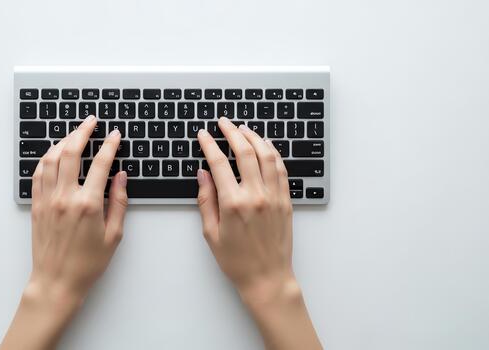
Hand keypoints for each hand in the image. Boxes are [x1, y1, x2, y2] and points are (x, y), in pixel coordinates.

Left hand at [1, 116, 127, 349]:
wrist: (56, 282)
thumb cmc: (87, 264)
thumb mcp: (113, 235)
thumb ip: (118, 201)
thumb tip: (121, 176)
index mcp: (88, 204)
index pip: (101, 164)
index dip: (110, 145)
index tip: (114, 135)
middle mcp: (65, 197)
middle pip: (71, 152)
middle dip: (83, 132)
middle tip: (91, 122)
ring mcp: (48, 200)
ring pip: (51, 158)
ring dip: (63, 141)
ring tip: (74, 134)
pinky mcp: (37, 205)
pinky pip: (38, 173)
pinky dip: (47, 158)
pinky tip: (54, 154)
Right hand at [196, 117, 320, 349]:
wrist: (267, 278)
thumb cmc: (237, 261)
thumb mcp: (211, 233)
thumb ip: (206, 200)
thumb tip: (203, 174)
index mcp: (233, 204)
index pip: (219, 163)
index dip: (209, 144)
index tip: (203, 135)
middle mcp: (256, 196)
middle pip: (244, 151)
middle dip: (232, 132)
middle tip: (223, 123)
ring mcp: (274, 197)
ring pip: (266, 155)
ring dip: (254, 137)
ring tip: (243, 129)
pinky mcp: (286, 201)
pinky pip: (281, 169)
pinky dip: (273, 153)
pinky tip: (265, 146)